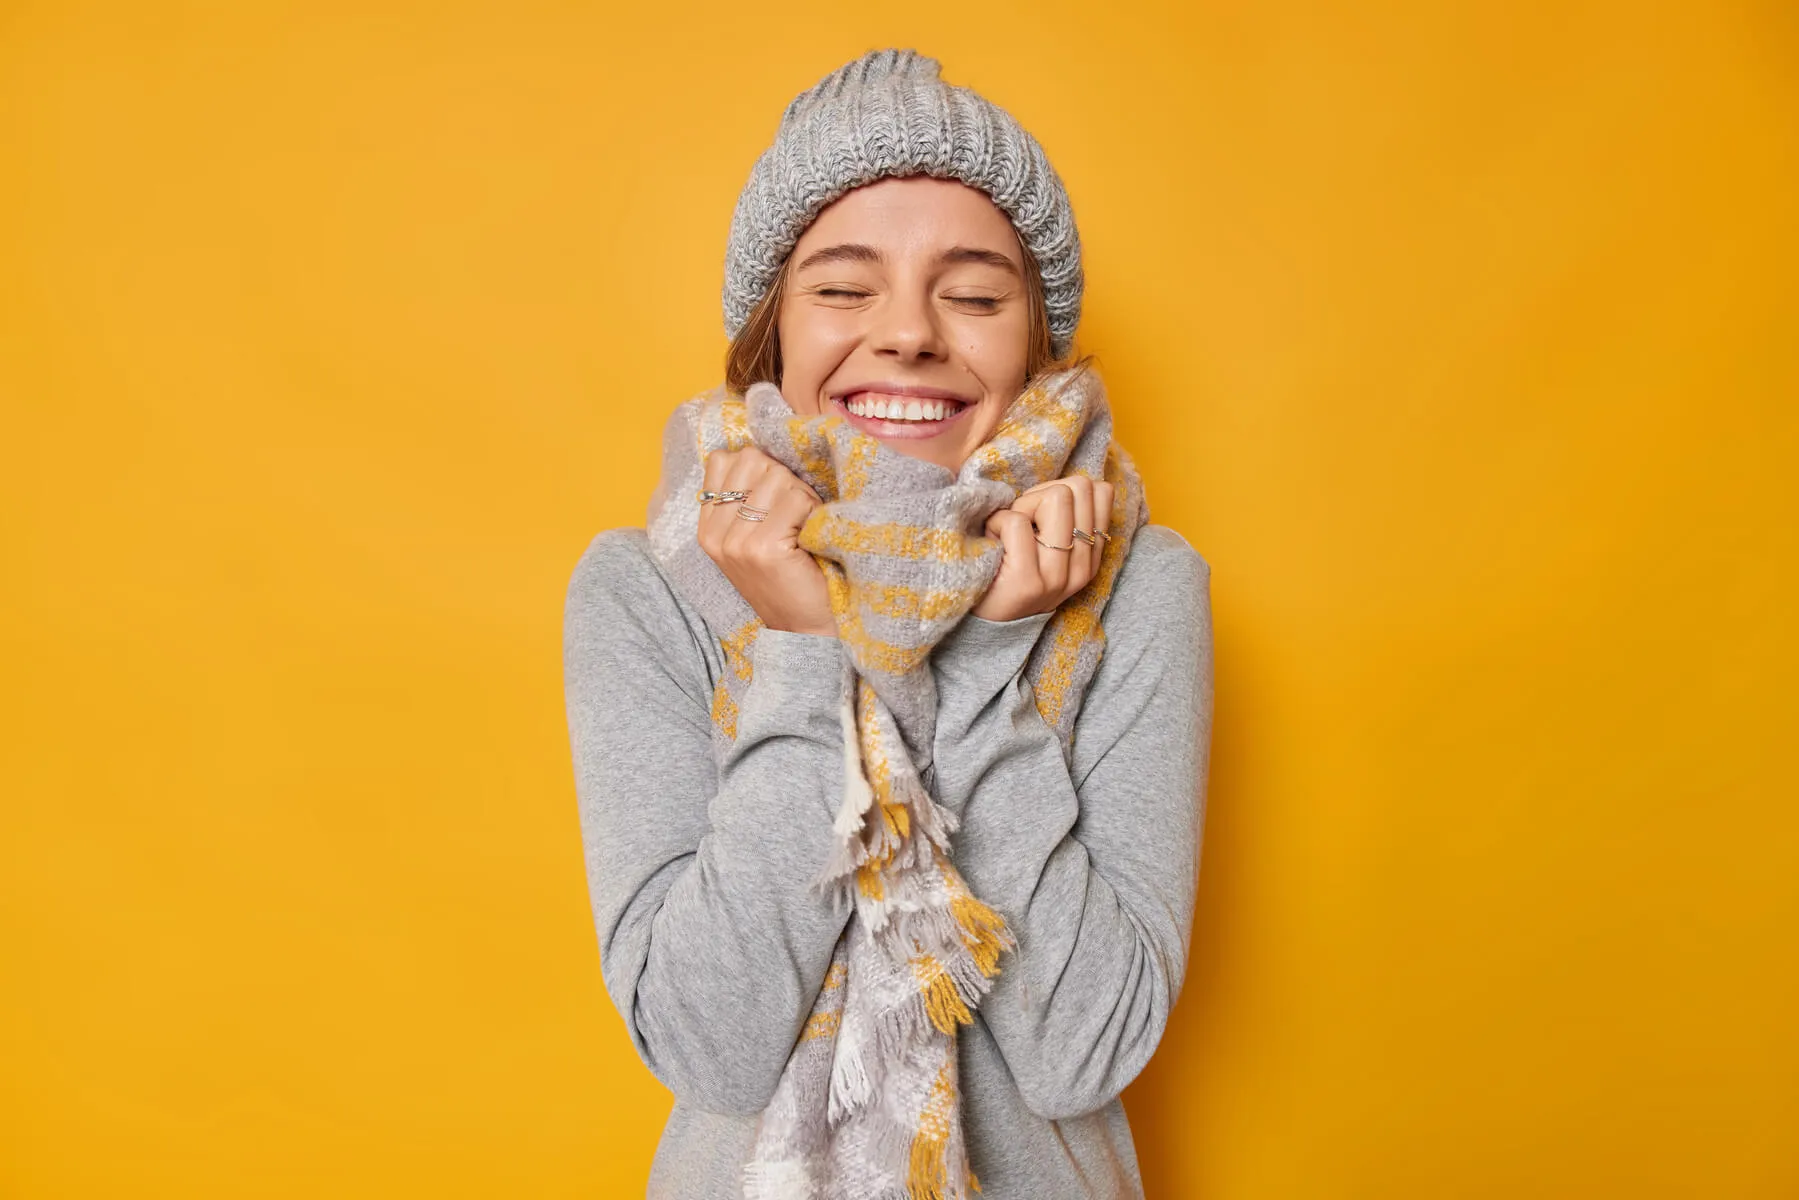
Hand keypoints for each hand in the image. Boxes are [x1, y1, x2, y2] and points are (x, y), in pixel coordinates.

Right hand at [698, 447, 836, 637]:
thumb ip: (746, 497)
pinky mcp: (763, 548)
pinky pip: (797, 500)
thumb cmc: (789, 576)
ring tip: (803, 527)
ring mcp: (736, 542)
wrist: (805, 630)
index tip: (775, 500)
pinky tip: (810, 538)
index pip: (724, 459)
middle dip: (784, 478)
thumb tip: (760, 447)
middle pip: (752, 460)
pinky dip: (813, 512)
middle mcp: (714, 533)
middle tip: (796, 514)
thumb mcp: (753, 536)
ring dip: (802, 495)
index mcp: (706, 527)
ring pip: (777, 476)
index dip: (760, 469)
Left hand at [971, 475, 1114, 622]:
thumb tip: (1077, 480)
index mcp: (1091, 557)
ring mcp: (1057, 577)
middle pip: (1079, 487)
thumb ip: (1065, 515)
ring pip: (1056, 498)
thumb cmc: (1009, 567)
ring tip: (1009, 534)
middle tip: (1021, 523)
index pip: (1102, 492)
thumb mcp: (1048, 543)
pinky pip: (1017, 521)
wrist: (984, 619)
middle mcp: (1082, 569)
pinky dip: (996, 522)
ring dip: (1020, 507)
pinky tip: (994, 545)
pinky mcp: (1028, 582)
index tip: (1041, 514)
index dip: (1063, 489)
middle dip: (1040, 495)